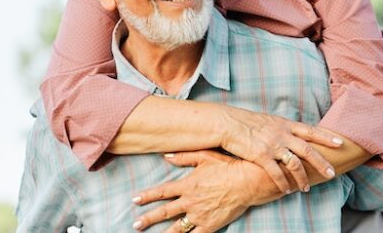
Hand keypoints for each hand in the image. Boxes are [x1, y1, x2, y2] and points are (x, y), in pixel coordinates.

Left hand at [131, 150, 258, 231]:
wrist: (248, 182)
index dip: (147, 196)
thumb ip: (184, 157)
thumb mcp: (206, 156)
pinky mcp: (210, 225)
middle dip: (148, 218)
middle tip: (136, 224)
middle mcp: (191, 201)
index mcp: (188, 184)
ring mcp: (200, 215)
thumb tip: (165, 156)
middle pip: (165, 211)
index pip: (162, 191)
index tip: (134, 199)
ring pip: (177, 227)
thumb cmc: (228, 167)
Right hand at [219, 106, 340, 192]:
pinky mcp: (261, 156)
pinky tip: (287, 190)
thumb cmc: (248, 122)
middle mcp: (282, 134)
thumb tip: (293, 133)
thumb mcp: (270, 120)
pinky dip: (284, 183)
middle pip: (308, 150)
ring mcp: (273, 145)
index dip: (326, 137)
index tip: (340, 142)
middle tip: (333, 173)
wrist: (228, 123)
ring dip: (302, 178)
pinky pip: (276, 173)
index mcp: (286, 124)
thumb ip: (283, 128)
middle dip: (322, 163)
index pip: (311, 130)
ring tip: (306, 189)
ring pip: (295, 164)